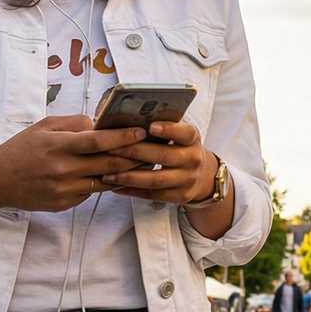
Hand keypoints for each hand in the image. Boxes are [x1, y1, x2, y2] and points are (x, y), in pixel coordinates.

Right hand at [0, 115, 149, 211]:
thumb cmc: (22, 149)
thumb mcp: (44, 126)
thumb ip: (74, 123)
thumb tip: (101, 123)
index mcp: (59, 146)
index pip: (98, 142)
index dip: (123, 138)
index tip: (142, 131)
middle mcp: (63, 169)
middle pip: (109, 165)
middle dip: (134, 157)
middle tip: (153, 149)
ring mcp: (65, 190)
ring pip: (105, 182)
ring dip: (125, 173)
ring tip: (142, 162)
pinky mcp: (64, 204)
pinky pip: (91, 192)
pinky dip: (103, 183)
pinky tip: (113, 176)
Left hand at [100, 120, 217, 203]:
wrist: (202, 175)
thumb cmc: (180, 148)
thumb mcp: (179, 134)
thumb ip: (161, 126)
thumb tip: (126, 115)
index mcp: (192, 138)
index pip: (184, 132)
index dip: (168, 129)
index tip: (150, 126)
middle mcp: (193, 158)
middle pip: (163, 155)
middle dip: (135, 152)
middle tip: (111, 149)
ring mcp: (188, 179)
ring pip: (156, 179)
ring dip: (129, 177)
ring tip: (108, 174)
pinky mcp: (181, 196)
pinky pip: (153, 195)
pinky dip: (132, 191)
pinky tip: (116, 186)